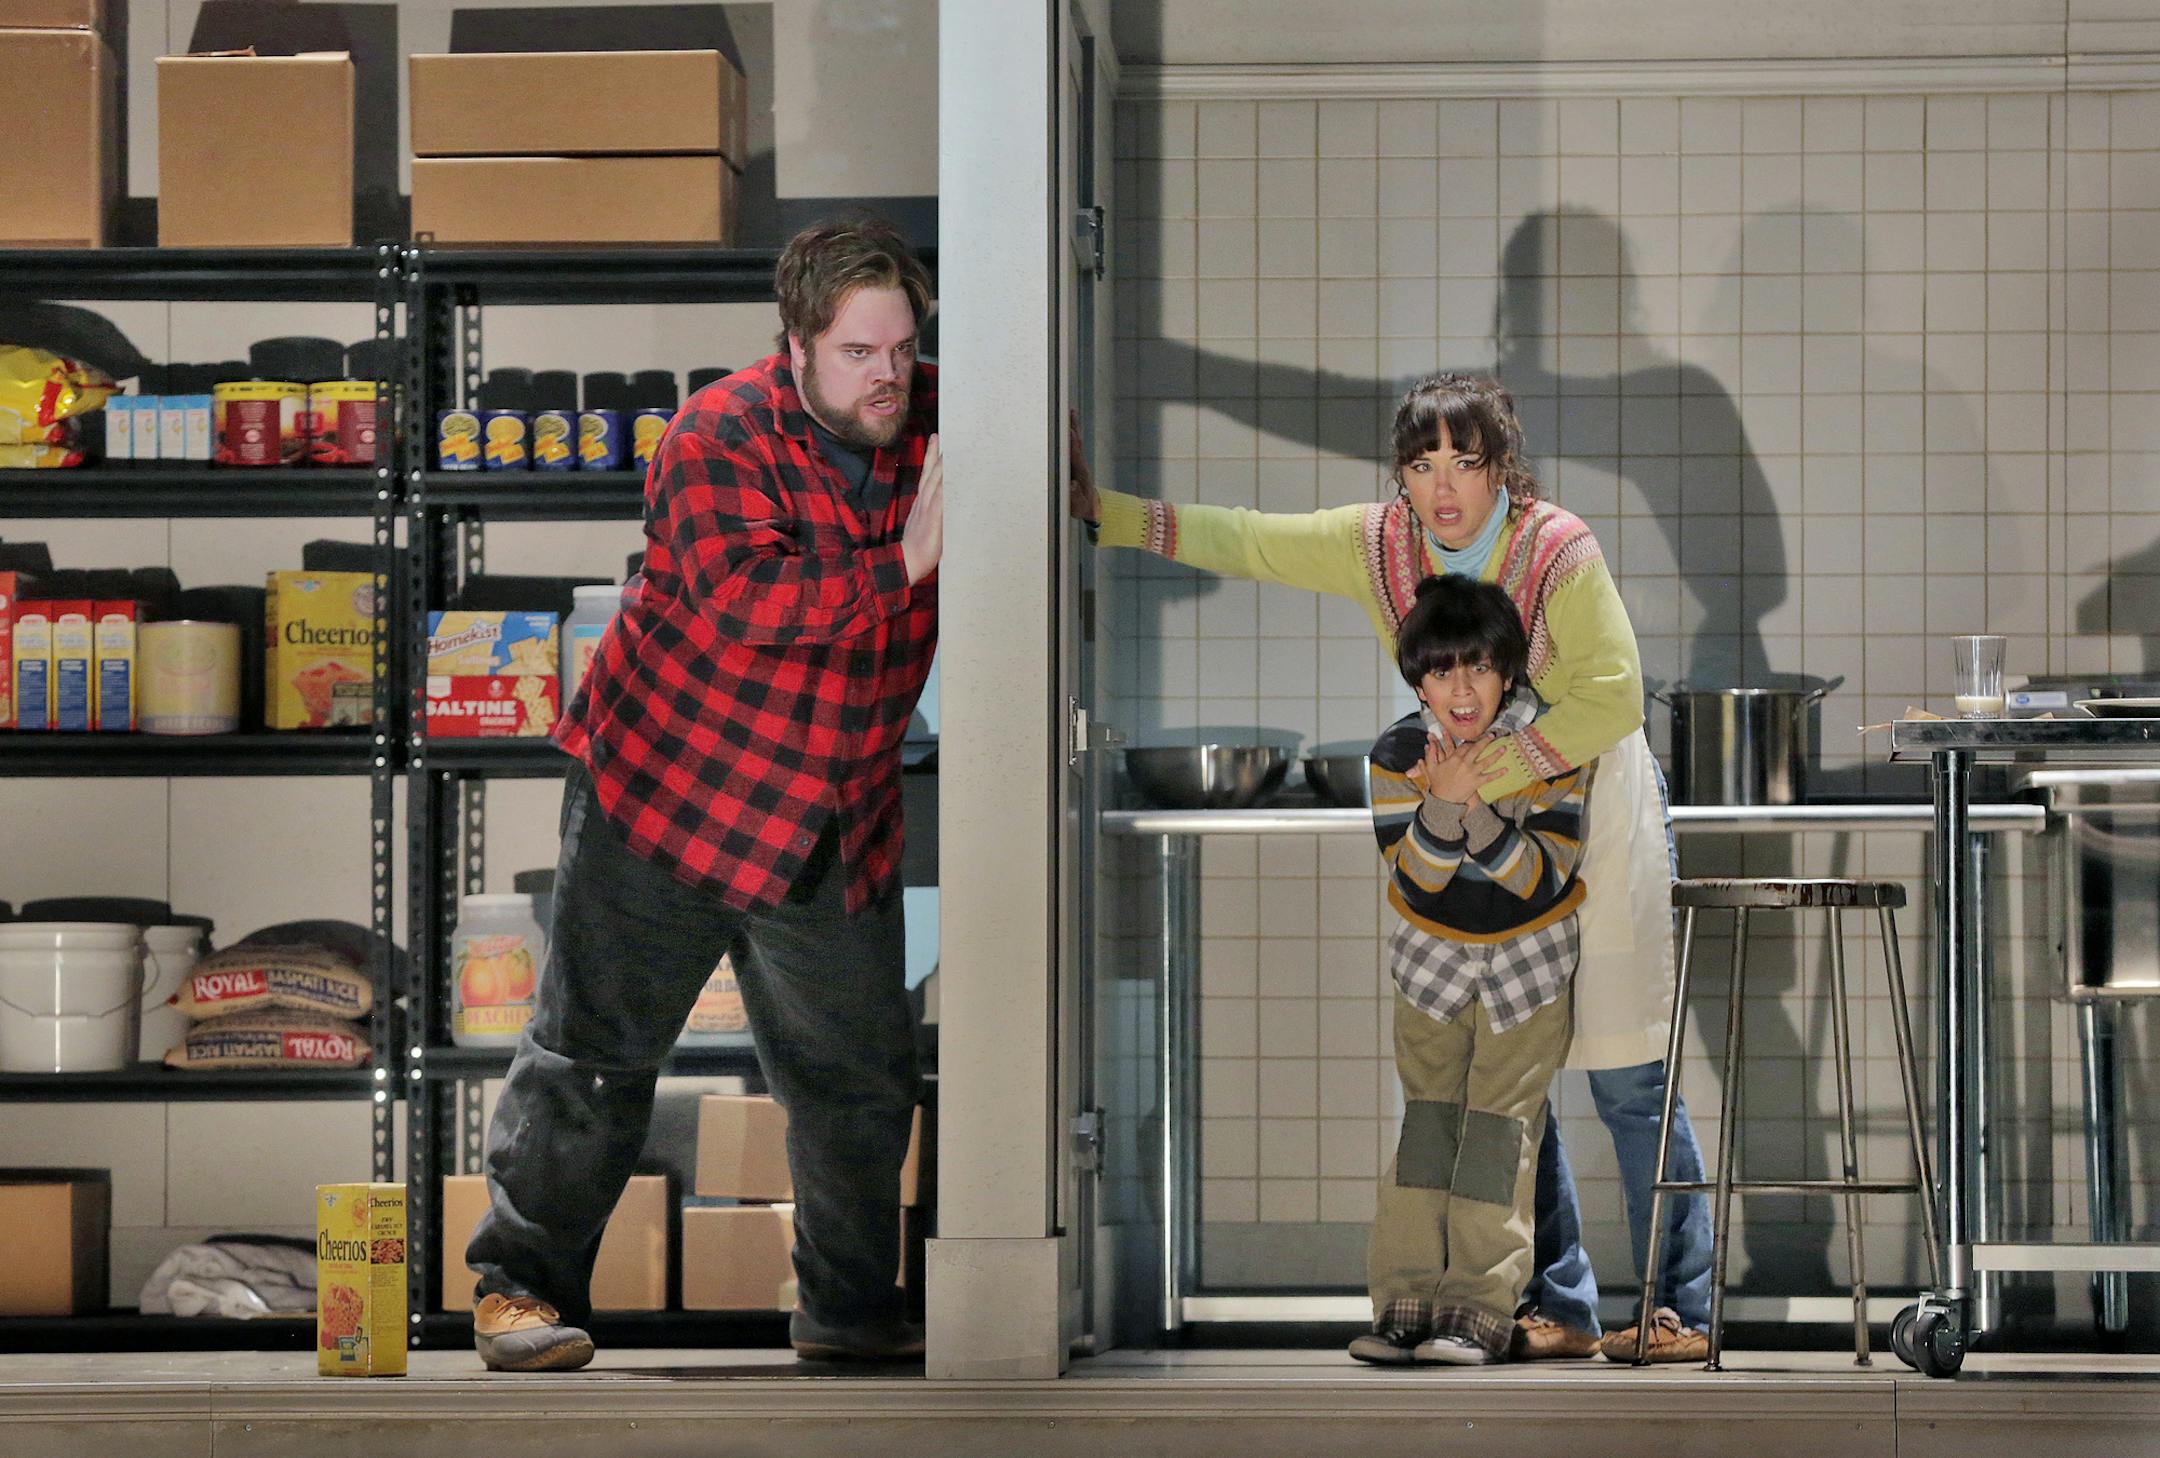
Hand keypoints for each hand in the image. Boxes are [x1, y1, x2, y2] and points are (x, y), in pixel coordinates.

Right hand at [903, 432, 943, 584]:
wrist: (908, 562)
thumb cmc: (919, 545)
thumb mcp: (926, 522)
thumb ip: (935, 509)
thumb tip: (945, 498)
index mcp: (922, 501)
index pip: (927, 472)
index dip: (931, 455)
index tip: (936, 438)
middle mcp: (924, 502)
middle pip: (932, 472)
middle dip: (939, 454)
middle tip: (949, 435)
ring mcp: (928, 511)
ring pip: (937, 483)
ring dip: (944, 467)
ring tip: (953, 450)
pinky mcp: (934, 522)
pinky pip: (942, 503)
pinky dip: (948, 491)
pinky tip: (954, 480)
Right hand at [1068, 408, 1100, 524]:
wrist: (1091, 505)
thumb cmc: (1082, 507)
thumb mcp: (1079, 508)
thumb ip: (1075, 499)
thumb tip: (1072, 486)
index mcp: (1080, 475)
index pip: (1076, 458)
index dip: (1073, 446)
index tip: (1071, 435)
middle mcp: (1080, 464)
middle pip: (1075, 445)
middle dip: (1072, 431)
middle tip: (1068, 415)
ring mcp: (1078, 461)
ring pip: (1075, 441)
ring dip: (1072, 427)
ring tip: (1069, 411)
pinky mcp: (1075, 460)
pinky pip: (1072, 443)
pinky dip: (1070, 431)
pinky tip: (1068, 419)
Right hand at [1422, 731, 1503, 804]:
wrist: (1444, 800)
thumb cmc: (1437, 784)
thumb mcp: (1431, 768)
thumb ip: (1430, 754)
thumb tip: (1428, 744)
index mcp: (1455, 758)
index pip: (1464, 746)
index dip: (1470, 741)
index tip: (1474, 738)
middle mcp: (1465, 763)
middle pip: (1477, 749)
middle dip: (1485, 741)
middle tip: (1492, 735)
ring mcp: (1472, 772)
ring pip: (1486, 761)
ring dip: (1496, 754)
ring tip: (1503, 748)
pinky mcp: (1477, 782)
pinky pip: (1489, 777)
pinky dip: (1498, 773)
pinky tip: (1506, 769)